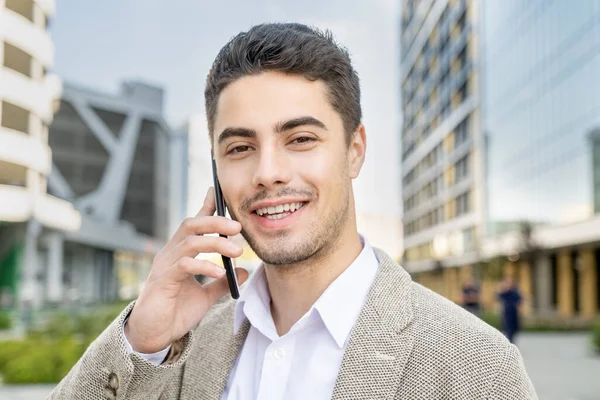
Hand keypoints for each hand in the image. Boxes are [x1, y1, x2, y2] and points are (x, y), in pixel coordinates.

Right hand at [124, 187, 248, 353]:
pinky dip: (205, 266)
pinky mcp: (163, 281)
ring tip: (237, 251)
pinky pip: (185, 265)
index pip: (194, 224)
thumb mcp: (205, 297)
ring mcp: (165, 266)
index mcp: (179, 253)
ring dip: (216, 243)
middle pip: (191, 224)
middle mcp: (170, 254)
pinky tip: (220, 274)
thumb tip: (244, 270)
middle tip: (238, 227)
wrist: (153, 335)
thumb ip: (222, 282)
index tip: (219, 191)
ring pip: (190, 241)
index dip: (206, 206)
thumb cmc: (175, 313)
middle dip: (215, 221)